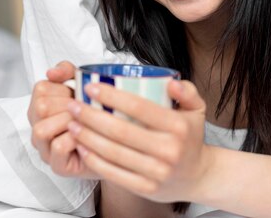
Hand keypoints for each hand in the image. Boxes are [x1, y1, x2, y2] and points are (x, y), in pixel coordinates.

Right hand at [27, 61, 97, 178]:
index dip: (63, 88)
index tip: (77, 94)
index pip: (41, 88)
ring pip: (41, 129)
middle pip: (40, 107)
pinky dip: (74, 138)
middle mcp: (38, 128)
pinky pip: (58, 147)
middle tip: (84, 109)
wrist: (118, 147)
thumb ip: (68, 72)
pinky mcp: (57, 166)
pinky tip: (87, 136)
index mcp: (41, 108)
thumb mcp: (84, 88)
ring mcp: (45, 149)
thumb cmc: (97, 117)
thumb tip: (51, 72)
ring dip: (68, 121)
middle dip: (67, 105)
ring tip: (84, 122)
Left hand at [66, 79, 211, 202]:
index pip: (139, 108)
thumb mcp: (196, 109)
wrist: (198, 177)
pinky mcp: (146, 188)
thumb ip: (187, 90)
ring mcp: (157, 172)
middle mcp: (169, 150)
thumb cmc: (190, 137)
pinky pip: (113, 173)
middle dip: (91, 116)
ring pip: (113, 153)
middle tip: (74, 105)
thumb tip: (170, 82)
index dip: (111, 96)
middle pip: (120, 131)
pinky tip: (81, 147)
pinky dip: (94, 159)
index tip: (91, 87)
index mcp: (178, 127)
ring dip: (87, 137)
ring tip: (72, 124)